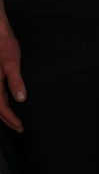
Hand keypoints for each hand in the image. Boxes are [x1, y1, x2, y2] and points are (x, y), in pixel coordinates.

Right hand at [0, 14, 24, 131]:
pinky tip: (7, 104)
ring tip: (13, 120)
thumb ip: (16, 81)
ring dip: (3, 114)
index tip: (20, 127)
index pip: (0, 108)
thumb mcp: (12, 63)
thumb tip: (21, 99)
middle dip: (7, 120)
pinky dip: (0, 104)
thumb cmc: (4, 45)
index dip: (11, 119)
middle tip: (19, 128)